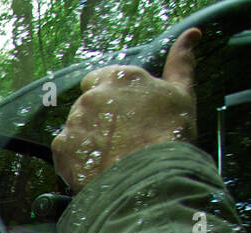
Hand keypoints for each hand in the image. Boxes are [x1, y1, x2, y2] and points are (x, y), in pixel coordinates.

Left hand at [52, 27, 200, 191]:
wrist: (150, 176)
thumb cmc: (170, 135)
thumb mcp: (182, 93)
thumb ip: (180, 63)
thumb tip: (191, 36)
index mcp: (119, 77)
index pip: (97, 79)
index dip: (108, 97)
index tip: (120, 112)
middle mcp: (91, 96)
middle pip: (87, 106)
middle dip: (99, 120)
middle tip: (121, 139)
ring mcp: (74, 122)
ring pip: (76, 129)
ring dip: (87, 140)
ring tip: (111, 155)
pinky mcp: (62, 149)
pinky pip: (65, 153)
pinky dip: (77, 160)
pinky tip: (97, 166)